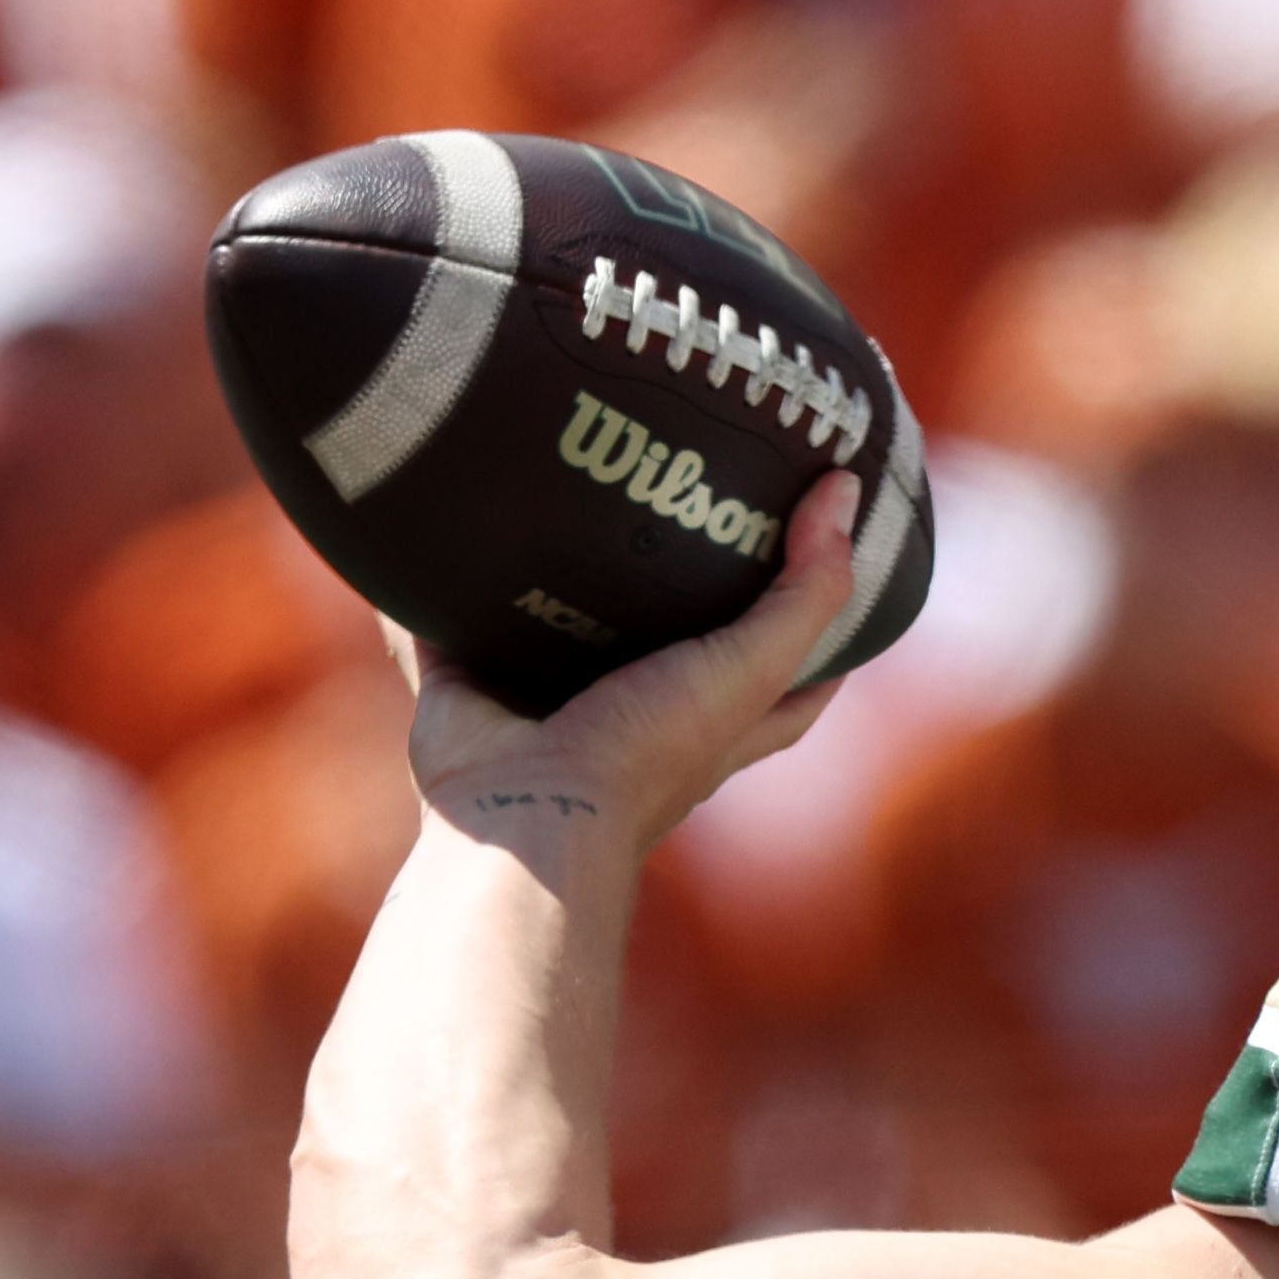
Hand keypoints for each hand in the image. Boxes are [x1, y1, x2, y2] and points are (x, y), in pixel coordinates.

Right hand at [396, 466, 862, 861]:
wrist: (522, 810)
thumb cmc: (647, 752)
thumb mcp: (751, 671)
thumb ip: (805, 594)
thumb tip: (844, 491)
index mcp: (710, 726)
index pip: (788, 676)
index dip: (812, 619)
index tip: (825, 546)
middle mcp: (635, 715)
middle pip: (669, 637)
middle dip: (670, 573)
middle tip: (677, 482)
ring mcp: (547, 700)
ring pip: (556, 618)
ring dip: (555, 563)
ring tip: (562, 468)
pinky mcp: (469, 681)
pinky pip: (445, 618)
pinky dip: (434, 575)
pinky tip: (437, 507)